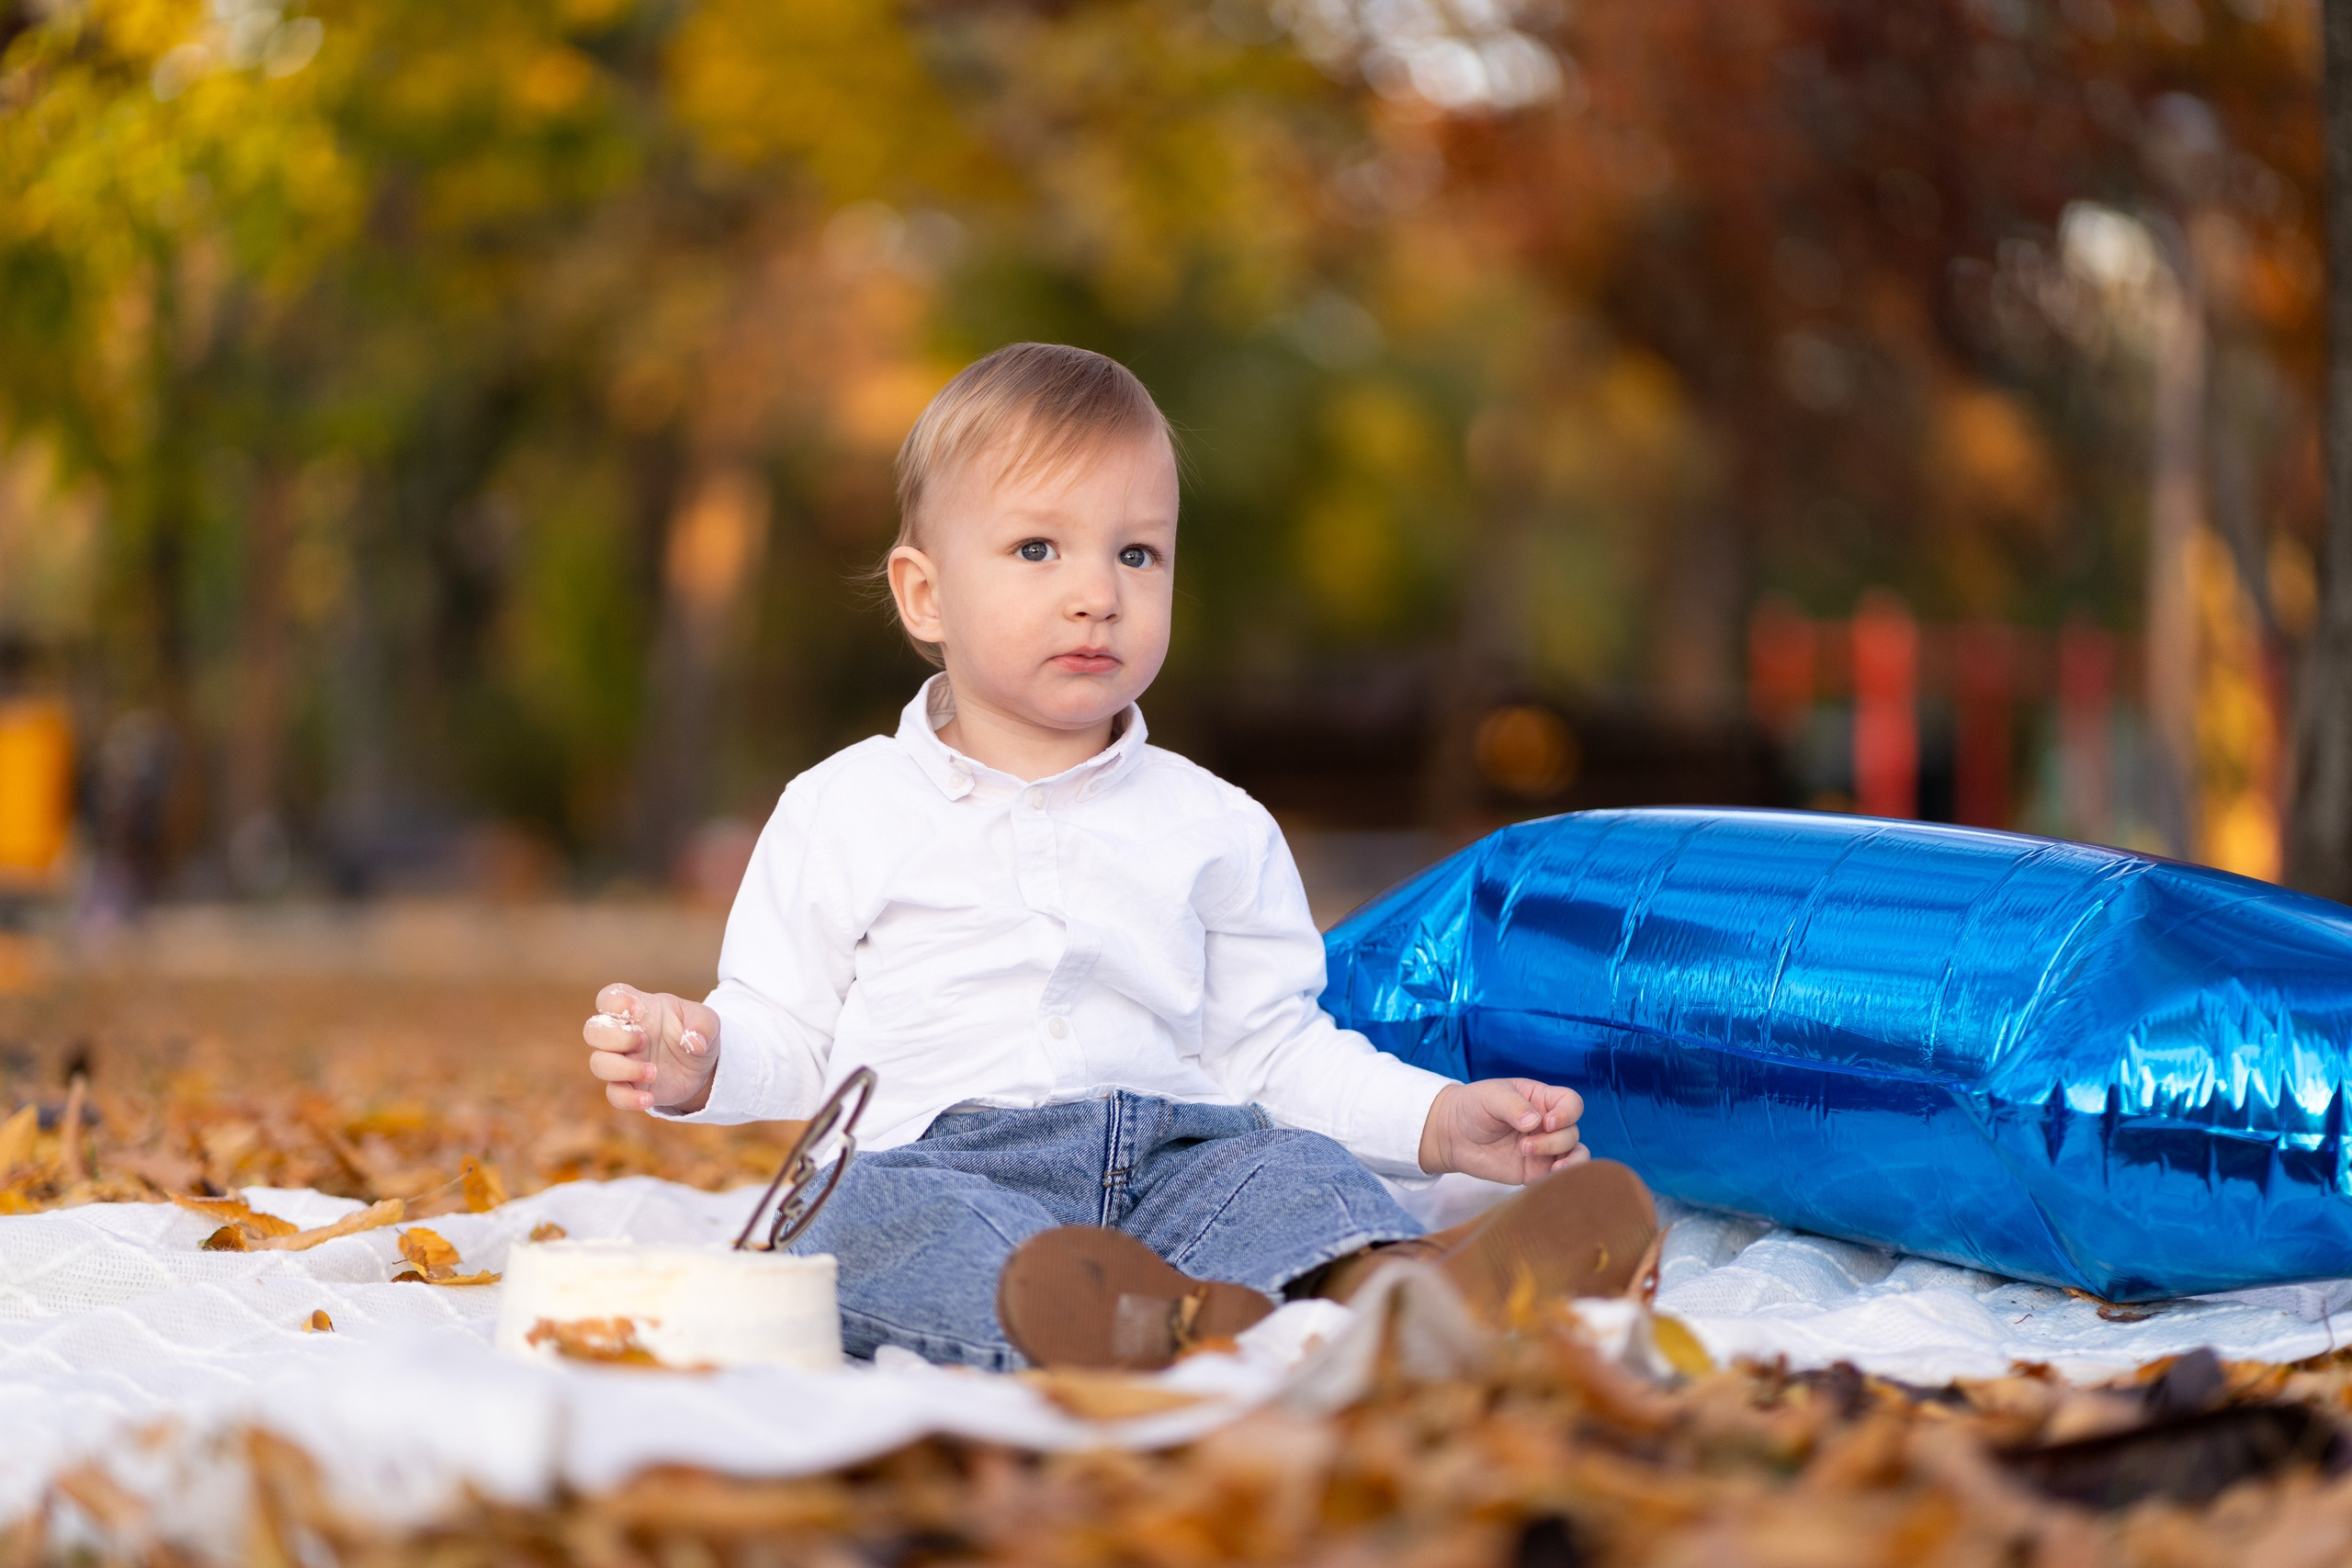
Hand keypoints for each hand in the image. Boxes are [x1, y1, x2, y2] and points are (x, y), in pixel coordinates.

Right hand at [585, 983, 719, 1113]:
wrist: (703, 1067)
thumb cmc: (697, 1033)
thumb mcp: (708, 1022)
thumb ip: (702, 1025)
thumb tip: (694, 1042)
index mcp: (640, 1009)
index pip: (609, 997)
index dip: (614, 1002)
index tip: (638, 1010)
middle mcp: (624, 1034)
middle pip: (593, 1031)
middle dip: (614, 1037)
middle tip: (644, 1041)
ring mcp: (623, 1061)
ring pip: (598, 1063)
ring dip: (622, 1069)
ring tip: (653, 1071)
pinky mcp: (629, 1086)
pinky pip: (613, 1094)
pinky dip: (627, 1098)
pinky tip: (648, 1098)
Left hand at [1417, 1079, 1587, 1184]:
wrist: (1451, 1134)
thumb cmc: (1472, 1106)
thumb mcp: (1491, 1097)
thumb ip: (1514, 1106)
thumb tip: (1536, 1122)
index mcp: (1541, 1099)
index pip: (1571, 1103)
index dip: (1567, 1113)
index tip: (1547, 1122)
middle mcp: (1548, 1124)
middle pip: (1572, 1132)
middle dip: (1554, 1141)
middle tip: (1525, 1146)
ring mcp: (1544, 1148)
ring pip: (1574, 1155)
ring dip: (1569, 1162)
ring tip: (1553, 1169)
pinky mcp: (1534, 1170)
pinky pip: (1557, 1176)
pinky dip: (1560, 1178)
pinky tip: (1549, 1178)